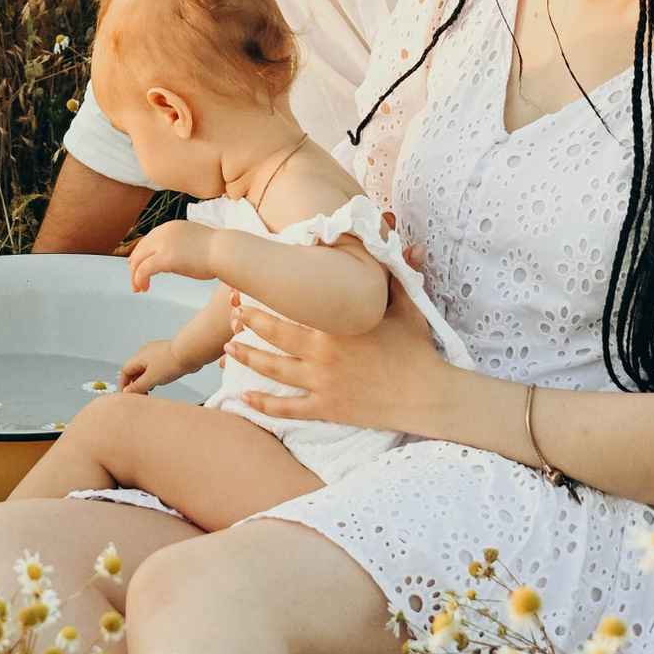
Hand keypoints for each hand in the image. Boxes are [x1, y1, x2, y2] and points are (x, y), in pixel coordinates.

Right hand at [118, 337, 191, 394]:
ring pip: (146, 369)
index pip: (125, 370)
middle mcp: (147, 352)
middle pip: (135, 369)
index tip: (127, 393)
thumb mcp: (151, 379)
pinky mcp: (167, 356)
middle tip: (140, 394)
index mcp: (140, 356)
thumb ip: (138, 386)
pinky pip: (156, 367)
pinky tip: (161, 381)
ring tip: (151, 389)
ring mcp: (157, 353)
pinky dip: (155, 376)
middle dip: (136, 383)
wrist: (190, 353)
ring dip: (146, 380)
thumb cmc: (172, 361)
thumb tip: (128, 391)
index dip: (124, 383)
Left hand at [127, 220, 215, 289]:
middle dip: (135, 266)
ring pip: (138, 260)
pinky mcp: (165, 257)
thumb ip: (180, 247)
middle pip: (140, 249)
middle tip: (135, 282)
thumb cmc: (218, 252)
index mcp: (171, 227)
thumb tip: (173, 261)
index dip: (140, 254)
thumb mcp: (194, 242)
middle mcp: (164, 232)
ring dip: (135, 276)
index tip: (136, 265)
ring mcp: (164, 244)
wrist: (226, 251)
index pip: (148, 240)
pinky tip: (143, 287)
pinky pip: (143, 270)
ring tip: (138, 288)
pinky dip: (139, 279)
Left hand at [227, 278, 451, 437]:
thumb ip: (399, 276)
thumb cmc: (416, 349)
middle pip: (275, 335)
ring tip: (227, 349)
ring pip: (274, 370)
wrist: (426, 395)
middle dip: (249, 323)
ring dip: (247, 358)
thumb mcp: (407, 307)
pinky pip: (287, 407)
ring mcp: (321, 382)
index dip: (266, 297)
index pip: (293, 305)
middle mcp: (322, 352)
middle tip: (231, 314)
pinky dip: (262, 404)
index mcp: (336, 324)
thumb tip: (412, 245)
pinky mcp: (326, 407)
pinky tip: (243, 397)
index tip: (249, 287)